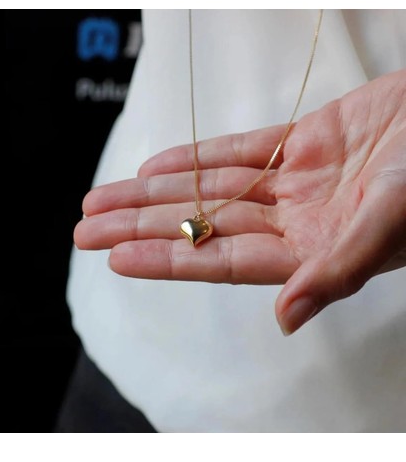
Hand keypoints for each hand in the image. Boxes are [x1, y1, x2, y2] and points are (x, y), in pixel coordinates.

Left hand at [75, 70, 405, 334]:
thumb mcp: (391, 223)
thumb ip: (337, 270)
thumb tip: (286, 318)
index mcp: (316, 251)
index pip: (223, 260)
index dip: (169, 259)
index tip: (116, 258)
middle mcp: (299, 222)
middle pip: (204, 225)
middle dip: (143, 226)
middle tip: (86, 229)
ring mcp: (299, 182)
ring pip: (212, 189)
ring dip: (158, 193)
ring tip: (104, 199)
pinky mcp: (306, 143)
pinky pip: (242, 152)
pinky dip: (199, 158)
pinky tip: (157, 167)